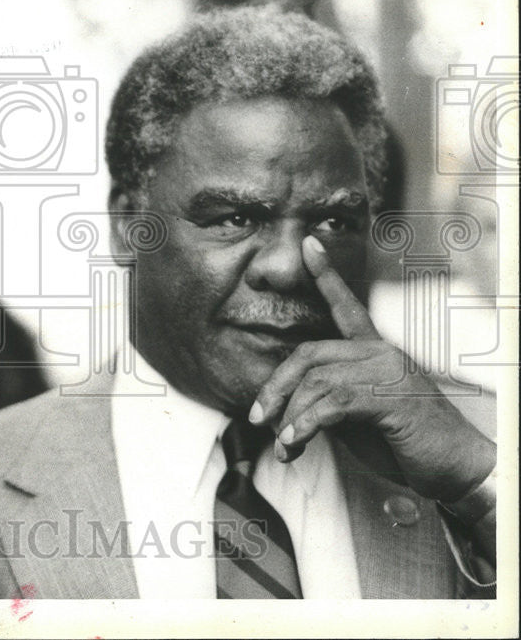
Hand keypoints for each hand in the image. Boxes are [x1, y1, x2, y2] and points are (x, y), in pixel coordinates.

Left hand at [250, 236, 495, 502]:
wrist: (457, 469)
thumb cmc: (407, 444)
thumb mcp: (358, 418)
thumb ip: (328, 400)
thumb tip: (287, 406)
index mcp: (375, 352)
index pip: (346, 307)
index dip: (325, 275)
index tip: (308, 244)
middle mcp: (380, 353)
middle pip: (308, 354)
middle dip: (275, 388)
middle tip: (257, 419)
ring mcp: (387, 371)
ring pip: (316, 381)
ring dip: (290, 418)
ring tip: (284, 447)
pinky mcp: (390, 397)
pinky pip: (332, 404)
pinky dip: (306, 425)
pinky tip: (296, 444)